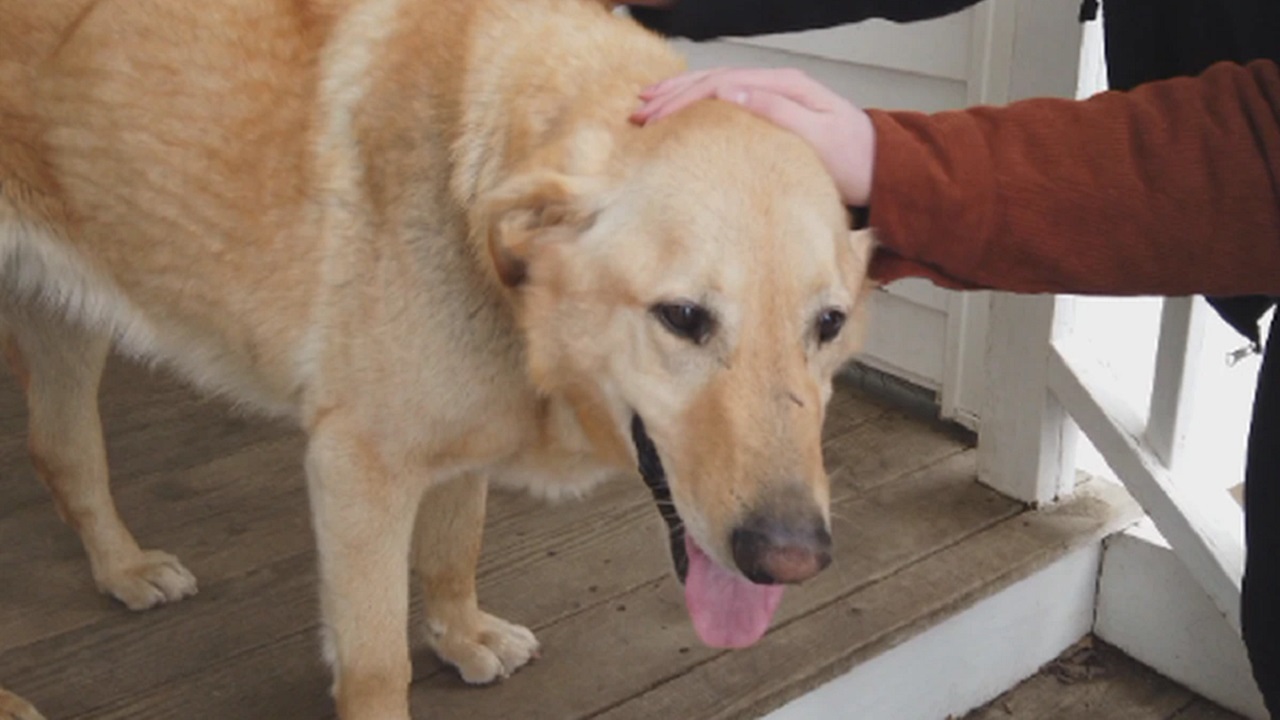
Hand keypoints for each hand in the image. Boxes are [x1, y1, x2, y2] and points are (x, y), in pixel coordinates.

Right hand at [631, 68, 874, 206]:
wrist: (882, 169)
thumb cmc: (853, 159)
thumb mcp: (817, 135)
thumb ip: (775, 110)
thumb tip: (730, 89)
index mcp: (784, 86)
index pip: (721, 83)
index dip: (683, 98)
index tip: (654, 115)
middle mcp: (776, 86)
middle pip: (714, 81)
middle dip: (673, 95)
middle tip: (638, 111)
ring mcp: (774, 97)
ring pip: (717, 88)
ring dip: (680, 96)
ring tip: (648, 105)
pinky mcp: (773, 113)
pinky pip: (728, 101)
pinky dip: (699, 105)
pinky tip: (681, 111)